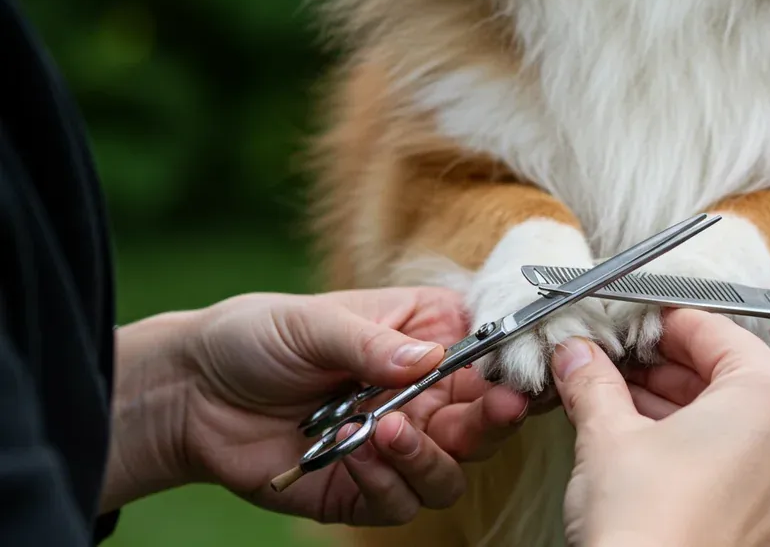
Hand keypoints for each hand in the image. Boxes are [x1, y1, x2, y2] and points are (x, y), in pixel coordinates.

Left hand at [101, 287, 529, 525]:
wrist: (192, 395)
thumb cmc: (257, 338)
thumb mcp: (313, 324)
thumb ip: (372, 344)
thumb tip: (430, 360)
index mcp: (424, 339)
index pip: (489, 357)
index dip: (513, 371)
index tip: (520, 378)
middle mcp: (422, 395)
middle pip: (486, 422)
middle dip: (490, 421)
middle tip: (490, 411)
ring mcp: (398, 446)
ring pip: (454, 471)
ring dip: (430, 456)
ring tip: (386, 429)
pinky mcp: (367, 490)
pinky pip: (403, 502)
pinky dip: (388, 482)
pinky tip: (356, 453)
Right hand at [552, 310, 769, 546]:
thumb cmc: (649, 537)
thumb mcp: (606, 437)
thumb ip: (594, 383)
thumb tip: (579, 360)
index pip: (715, 331)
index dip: (661, 325)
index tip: (632, 328)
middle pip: (733, 382)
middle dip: (669, 375)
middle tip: (620, 371)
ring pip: (743, 434)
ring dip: (686, 419)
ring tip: (628, 414)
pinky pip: (752, 482)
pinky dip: (711, 466)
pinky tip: (660, 468)